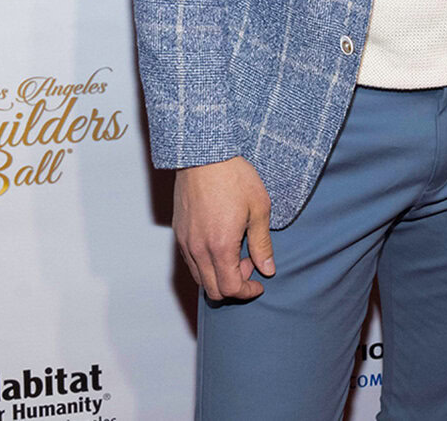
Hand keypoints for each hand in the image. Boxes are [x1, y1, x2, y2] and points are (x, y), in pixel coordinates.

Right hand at [174, 156, 275, 300]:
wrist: (204, 155)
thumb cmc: (234, 177)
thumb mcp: (259, 209)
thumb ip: (262, 243)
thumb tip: (268, 269)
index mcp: (220, 247)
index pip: (230, 288)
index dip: (247, 292)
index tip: (259, 284)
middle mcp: (198, 250)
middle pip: (212, 290)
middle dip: (234, 286)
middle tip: (250, 264)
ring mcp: (185, 242)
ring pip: (199, 278)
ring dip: (219, 276)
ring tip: (236, 253)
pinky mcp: (178, 233)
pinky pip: (190, 262)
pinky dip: (206, 265)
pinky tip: (221, 245)